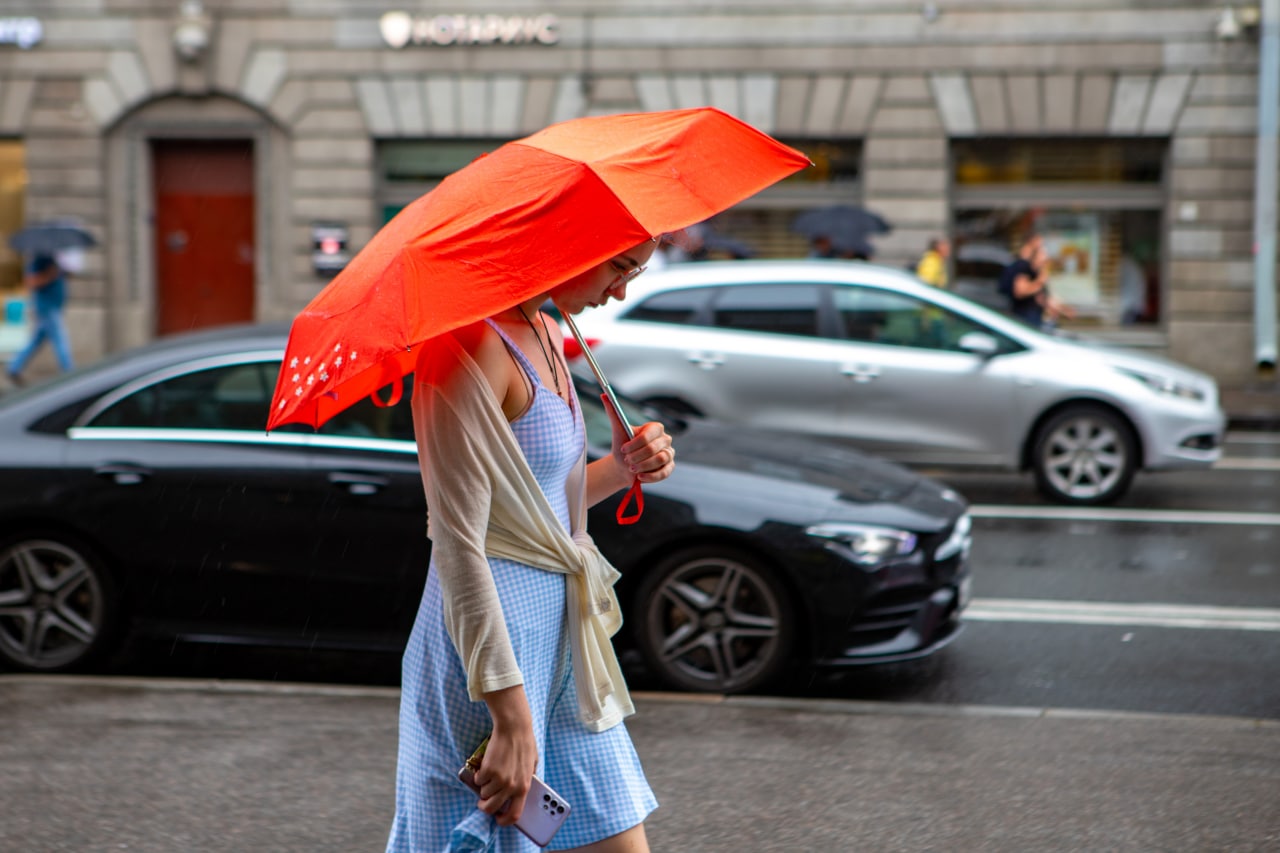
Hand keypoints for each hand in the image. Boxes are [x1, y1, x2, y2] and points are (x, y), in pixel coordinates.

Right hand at [477, 686, 537, 824]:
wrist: (514, 728)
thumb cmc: (524, 744)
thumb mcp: (532, 765)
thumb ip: (526, 780)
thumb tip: (519, 793)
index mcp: (524, 787)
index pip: (514, 814)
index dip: (504, 820)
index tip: (498, 819)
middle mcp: (511, 786)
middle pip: (492, 808)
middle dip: (484, 807)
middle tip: (482, 802)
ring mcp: (499, 779)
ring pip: (483, 794)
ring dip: (483, 788)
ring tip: (488, 777)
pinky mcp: (488, 770)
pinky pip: (478, 780)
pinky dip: (478, 776)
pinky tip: (485, 767)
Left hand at [604, 394, 675, 484]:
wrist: (624, 466)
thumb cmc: (623, 447)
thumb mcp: (618, 430)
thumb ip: (613, 412)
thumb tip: (604, 395)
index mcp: (655, 428)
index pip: (649, 434)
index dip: (635, 444)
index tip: (623, 449)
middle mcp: (665, 439)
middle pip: (654, 448)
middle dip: (637, 456)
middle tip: (626, 461)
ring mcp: (669, 454)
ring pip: (660, 460)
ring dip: (643, 466)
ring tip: (631, 469)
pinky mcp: (669, 468)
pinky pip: (664, 472)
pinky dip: (651, 476)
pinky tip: (640, 477)